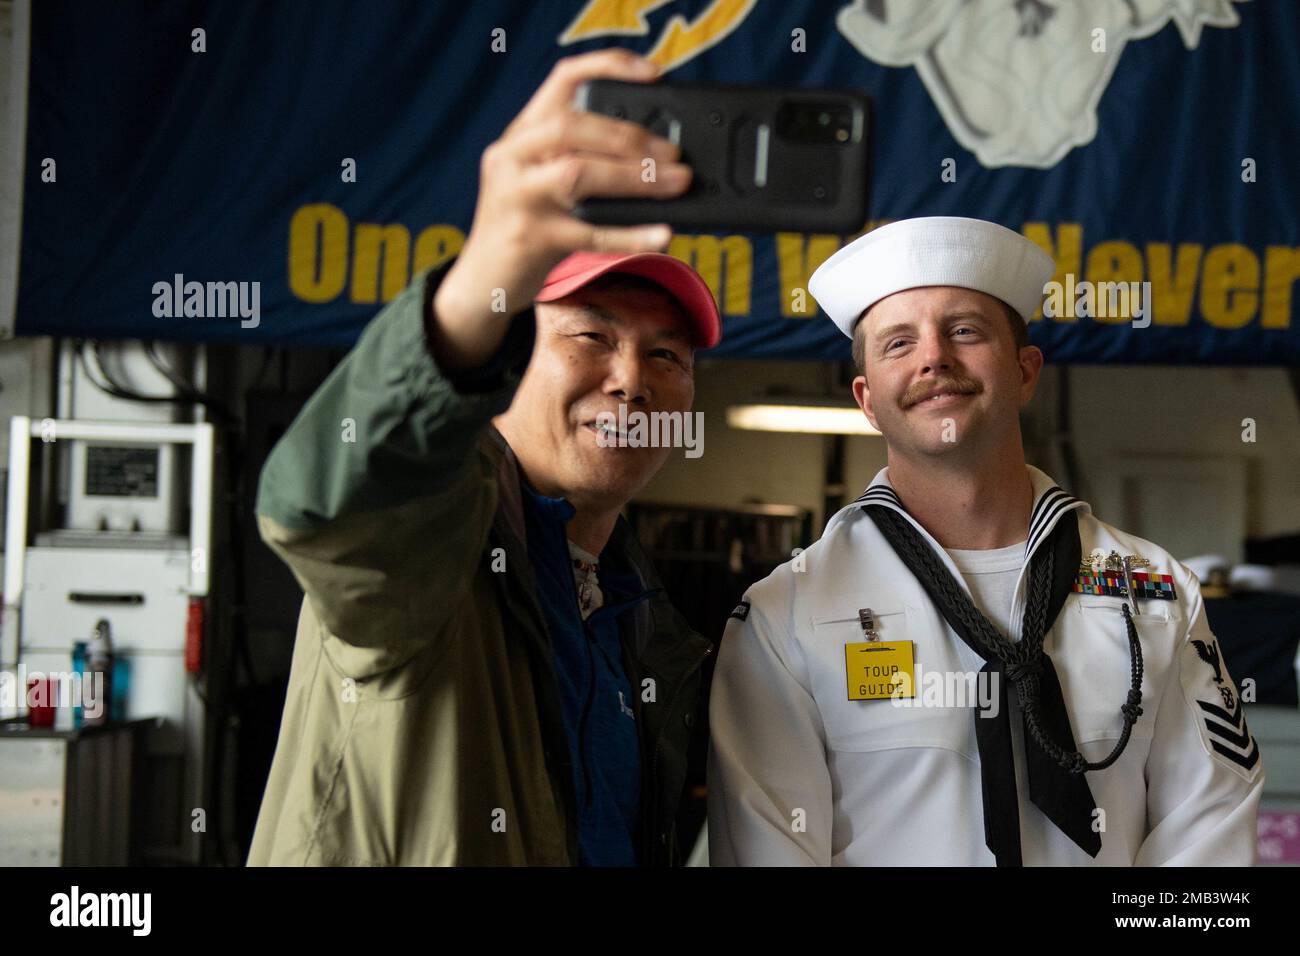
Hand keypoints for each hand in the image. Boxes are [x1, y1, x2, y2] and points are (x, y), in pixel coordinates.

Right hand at [431, 48, 691, 368]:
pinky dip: (631, 234)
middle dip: (631, 137)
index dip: (610, 67)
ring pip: (580, 174)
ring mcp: (517, 197)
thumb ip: (578, 158)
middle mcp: (512, 156)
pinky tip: (661, 234)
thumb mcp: (540, 179)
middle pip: (573, 127)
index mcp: (520, 133)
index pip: (563, 79)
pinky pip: (590, 233)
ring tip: (675, 183)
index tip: (653, 74)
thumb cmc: (525, 225)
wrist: (481, 280)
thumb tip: (655, 154)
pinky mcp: (530, 238)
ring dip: (636, 177)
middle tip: (674, 155)